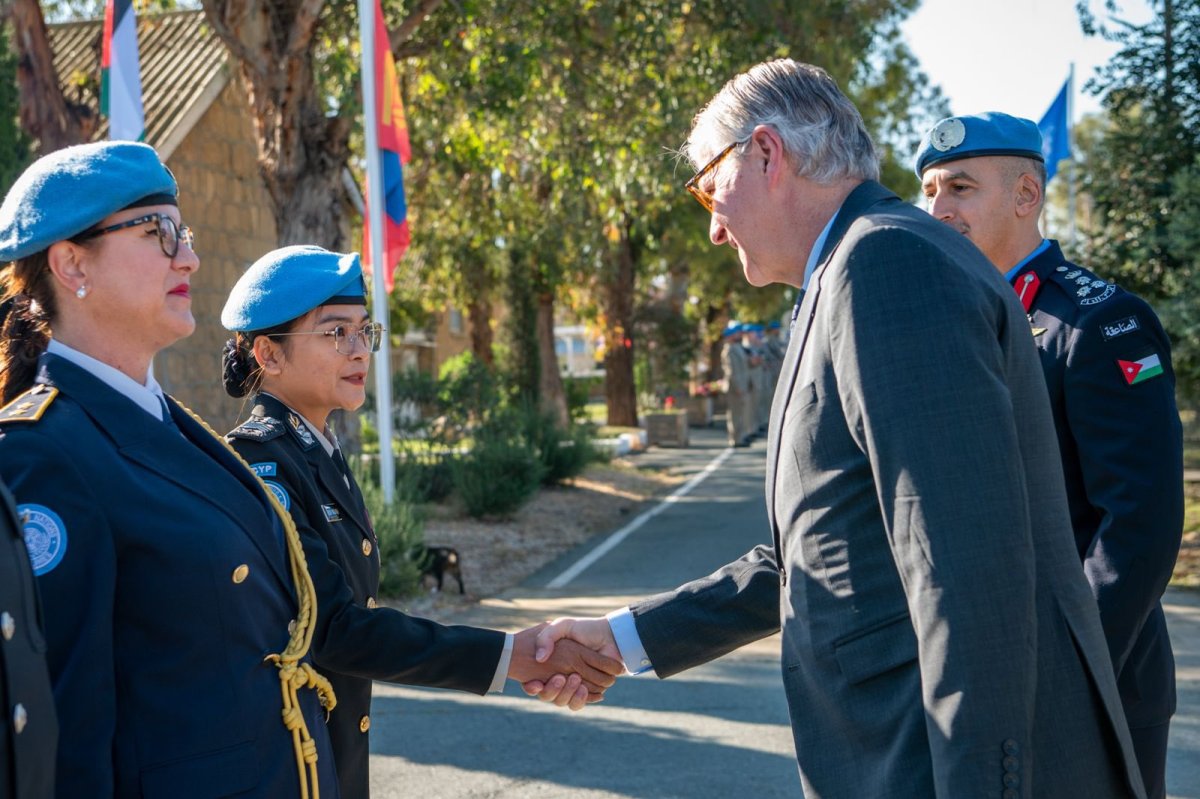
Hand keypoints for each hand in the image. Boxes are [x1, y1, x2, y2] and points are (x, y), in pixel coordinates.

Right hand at [508, 623, 622, 710]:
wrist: (608, 636)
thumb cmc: (584, 629)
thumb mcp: (562, 626)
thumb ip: (547, 637)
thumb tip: (540, 659)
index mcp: (549, 665)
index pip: (533, 682)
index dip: (530, 687)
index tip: (535, 683)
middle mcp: (558, 678)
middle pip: (547, 695)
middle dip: (552, 690)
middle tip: (560, 677)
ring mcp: (572, 686)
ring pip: (562, 701)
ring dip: (567, 693)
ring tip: (576, 679)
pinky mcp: (586, 692)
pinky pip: (577, 703)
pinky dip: (580, 698)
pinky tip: (583, 688)